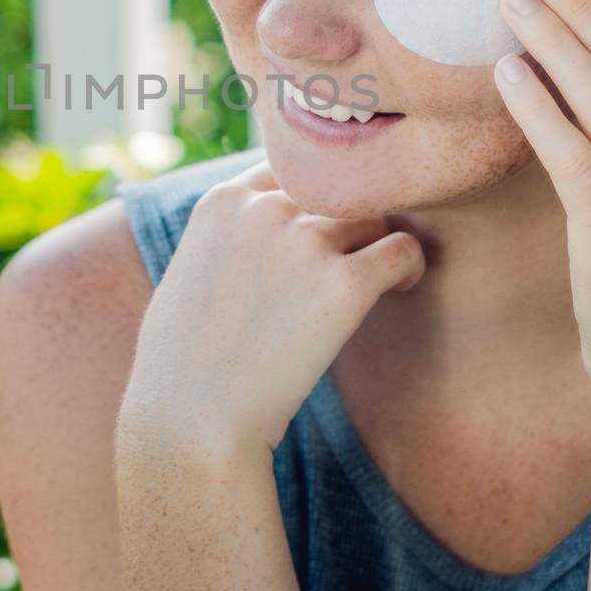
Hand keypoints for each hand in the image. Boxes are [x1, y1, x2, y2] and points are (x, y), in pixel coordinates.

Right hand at [119, 162, 424, 455]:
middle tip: (350, 262)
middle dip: (345, 223)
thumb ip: (226, 242)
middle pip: (334, 192)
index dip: (308, 202)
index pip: (288, 171)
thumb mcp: (187, 275)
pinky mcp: (345, 284)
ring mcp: (306, 242)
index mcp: (223, 201)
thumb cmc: (180, 365)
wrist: (190, 419)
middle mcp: (265, 209)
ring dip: (377, 244)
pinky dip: (410, 266)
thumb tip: (262, 246)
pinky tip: (400, 289)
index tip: (316, 235)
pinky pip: (403, 250)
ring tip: (379, 281)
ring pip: (373, 216)